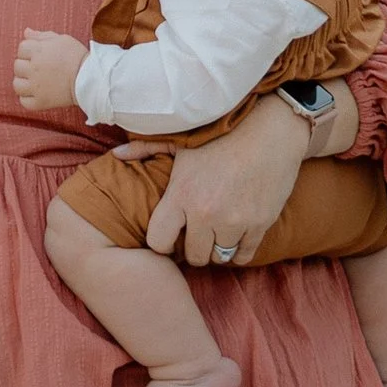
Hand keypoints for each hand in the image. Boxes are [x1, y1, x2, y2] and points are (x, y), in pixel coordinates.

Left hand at [14, 28, 88, 114]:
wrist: (91, 79)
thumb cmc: (77, 56)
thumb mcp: (62, 39)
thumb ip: (41, 35)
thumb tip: (26, 32)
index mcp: (37, 51)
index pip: (21, 48)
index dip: (30, 51)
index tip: (41, 55)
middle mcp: (33, 68)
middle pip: (17, 66)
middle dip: (26, 66)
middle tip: (41, 68)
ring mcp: (35, 87)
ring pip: (17, 84)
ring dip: (24, 82)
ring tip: (37, 82)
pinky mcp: (40, 102)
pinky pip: (24, 101)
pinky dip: (28, 98)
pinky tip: (38, 93)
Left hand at [141, 94, 317, 266]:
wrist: (270, 129)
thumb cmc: (221, 134)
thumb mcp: (181, 141)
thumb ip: (146, 150)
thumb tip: (116, 155)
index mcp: (181, 194)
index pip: (158, 243)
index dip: (163, 241)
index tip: (171, 234)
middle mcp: (206, 212)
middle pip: (193, 256)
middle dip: (193, 248)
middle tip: (197, 234)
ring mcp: (235, 220)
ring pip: (219, 257)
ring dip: (216, 248)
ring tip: (217, 231)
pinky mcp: (261, 223)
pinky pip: (244, 256)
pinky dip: (239, 250)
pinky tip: (236, 235)